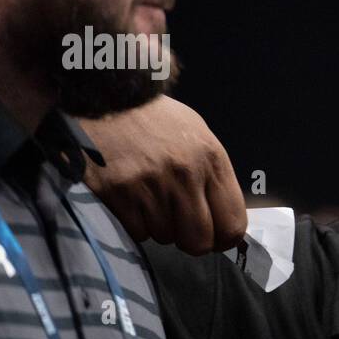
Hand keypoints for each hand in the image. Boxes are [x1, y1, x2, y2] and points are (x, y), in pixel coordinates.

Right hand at [79, 96, 246, 254]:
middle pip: (199, 242)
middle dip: (191, 241)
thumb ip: (214, 177)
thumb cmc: (155, 119)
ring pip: (164, 237)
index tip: (215, 238)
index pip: (232, 225)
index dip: (224, 239)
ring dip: (159, 226)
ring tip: (149, 197)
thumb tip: (224, 221)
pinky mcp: (117, 193)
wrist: (106, 96)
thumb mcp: (198, 135)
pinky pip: (136, 232)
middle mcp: (184, 174)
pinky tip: (131, 197)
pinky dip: (134, 222)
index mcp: (211, 159)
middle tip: (180, 226)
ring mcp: (150, 185)